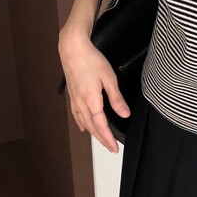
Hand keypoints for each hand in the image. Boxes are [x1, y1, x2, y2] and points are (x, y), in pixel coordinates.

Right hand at [58, 26, 129, 153]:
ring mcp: (75, 99)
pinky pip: (76, 114)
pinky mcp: (72, 94)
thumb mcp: (109, 78)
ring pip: (84, 122)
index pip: (101, 125)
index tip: (114, 148)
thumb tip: (124, 114)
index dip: (108, 138)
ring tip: (101, 140)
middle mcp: (81, 103)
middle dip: (102, 139)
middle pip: (92, 127)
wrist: (72, 48)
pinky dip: (81, 123)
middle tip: (110, 148)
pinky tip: (83, 127)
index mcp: (91, 101)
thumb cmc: (91, 60)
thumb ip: (116, 98)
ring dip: (93, 133)